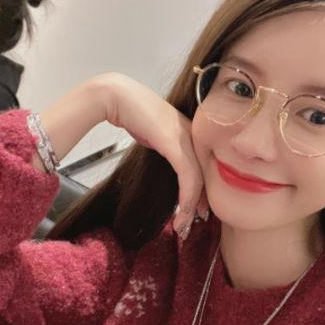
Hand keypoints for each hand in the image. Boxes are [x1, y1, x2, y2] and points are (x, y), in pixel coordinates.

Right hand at [93, 73, 207, 238]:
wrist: (118, 97)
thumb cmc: (134, 114)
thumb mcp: (157, 135)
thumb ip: (169, 148)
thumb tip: (171, 164)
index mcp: (193, 134)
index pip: (204, 169)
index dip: (202, 194)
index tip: (196, 213)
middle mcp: (195, 136)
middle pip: (206, 177)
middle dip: (199, 205)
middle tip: (189, 226)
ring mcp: (187, 138)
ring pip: (198, 180)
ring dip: (190, 207)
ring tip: (183, 227)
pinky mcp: (176, 143)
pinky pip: (188, 176)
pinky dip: (186, 197)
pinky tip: (182, 212)